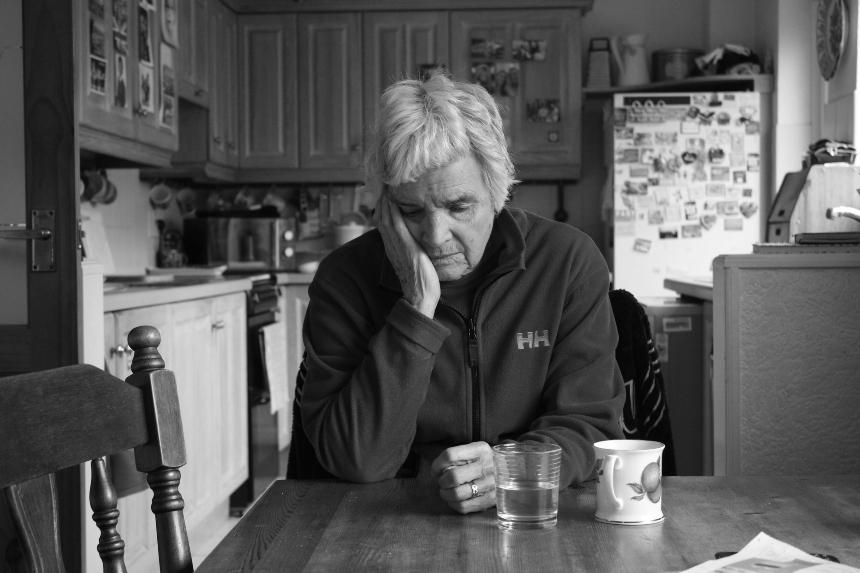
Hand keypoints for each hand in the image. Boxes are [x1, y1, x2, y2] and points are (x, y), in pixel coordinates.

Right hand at [377, 195, 439, 316]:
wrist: (419, 297)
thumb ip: (414, 252)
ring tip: (387, 186)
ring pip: (386, 218)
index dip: (384, 209)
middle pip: (381, 218)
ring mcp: (396, 246)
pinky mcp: (405, 246)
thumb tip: (419, 245)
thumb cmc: (421, 284)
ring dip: (385, 201)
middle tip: (383, 185)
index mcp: (393, 249)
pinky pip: (396, 223)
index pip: (384, 224)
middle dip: (382, 201)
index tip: (386, 196)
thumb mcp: (415, 263)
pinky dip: (393, 210)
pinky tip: (393, 198)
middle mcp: (391, 246)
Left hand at [430, 442, 495, 513]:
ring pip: (457, 494)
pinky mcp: (491, 500)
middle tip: (442, 482)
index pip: (450, 455)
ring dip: (446, 494)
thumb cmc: (483, 461)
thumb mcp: (473, 451)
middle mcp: (487, 465)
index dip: (437, 465)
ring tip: (447, 491)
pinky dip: (453, 504)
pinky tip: (453, 500)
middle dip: (442, 481)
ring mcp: (491, 484)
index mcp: (480, 449)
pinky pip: (464, 507)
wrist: (510, 472)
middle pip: (453, 476)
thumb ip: (456, 457)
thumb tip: (436, 472)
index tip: (436, 470)